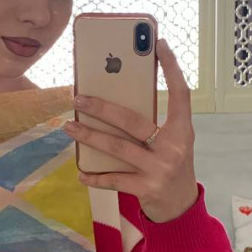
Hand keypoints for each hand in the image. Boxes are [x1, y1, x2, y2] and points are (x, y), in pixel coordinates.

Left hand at [63, 37, 198, 223]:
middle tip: (78, 98)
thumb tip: (118, 97)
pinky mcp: (146, 188)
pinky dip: (95, 176)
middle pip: (134, 121)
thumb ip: (155, 122)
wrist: (181, 206)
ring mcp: (159, 169)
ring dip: (90, 136)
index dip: (172, 68)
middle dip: (102, 108)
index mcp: (183, 130)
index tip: (159, 44)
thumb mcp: (172, 141)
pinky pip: (115, 179)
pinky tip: (80, 171)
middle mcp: (173, 147)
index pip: (180, 93)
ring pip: (118, 147)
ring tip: (69, 127)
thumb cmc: (170, 165)